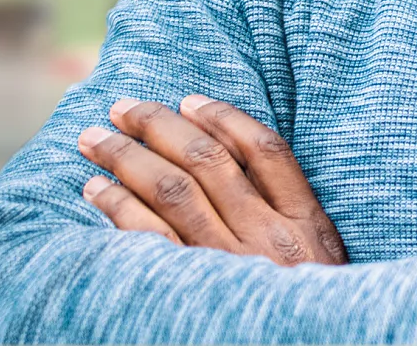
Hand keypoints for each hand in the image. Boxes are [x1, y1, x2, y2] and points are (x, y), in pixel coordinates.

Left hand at [77, 95, 347, 265]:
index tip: (187, 99)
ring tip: (93, 140)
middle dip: (157, 125)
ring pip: (171, 189)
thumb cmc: (307, 317)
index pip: (265, 150)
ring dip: (125, 157)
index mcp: (307, 226)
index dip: (223, 116)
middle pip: (206, 159)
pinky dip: (117, 206)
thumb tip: (237, 171)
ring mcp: (227, 265)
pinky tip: (95, 191)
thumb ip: (293, 224)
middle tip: (121, 107)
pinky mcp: (191, 292)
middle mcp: (267, 238)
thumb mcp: (323, 268)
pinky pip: (147, 237)